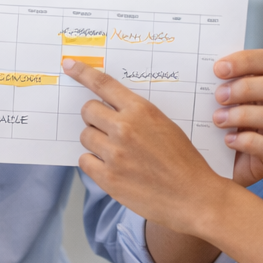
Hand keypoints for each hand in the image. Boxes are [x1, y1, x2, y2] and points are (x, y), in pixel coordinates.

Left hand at [64, 57, 231, 234]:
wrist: (194, 197)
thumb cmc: (184, 162)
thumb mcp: (166, 126)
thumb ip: (137, 115)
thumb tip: (110, 109)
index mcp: (142, 111)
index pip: (104, 84)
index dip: (83, 72)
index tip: (68, 65)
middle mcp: (125, 128)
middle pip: (88, 111)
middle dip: (95, 118)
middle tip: (108, 129)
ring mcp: (114, 154)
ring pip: (85, 136)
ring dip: (96, 142)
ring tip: (117, 153)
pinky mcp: (108, 178)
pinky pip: (84, 161)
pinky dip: (94, 164)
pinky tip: (113, 168)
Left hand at [212, 49, 262, 186]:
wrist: (217, 164)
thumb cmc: (217, 123)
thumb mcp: (217, 99)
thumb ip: (213, 82)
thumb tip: (191, 65)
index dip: (246, 61)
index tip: (217, 69)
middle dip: (248, 88)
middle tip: (219, 96)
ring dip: (246, 116)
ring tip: (218, 120)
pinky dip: (249, 143)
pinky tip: (228, 141)